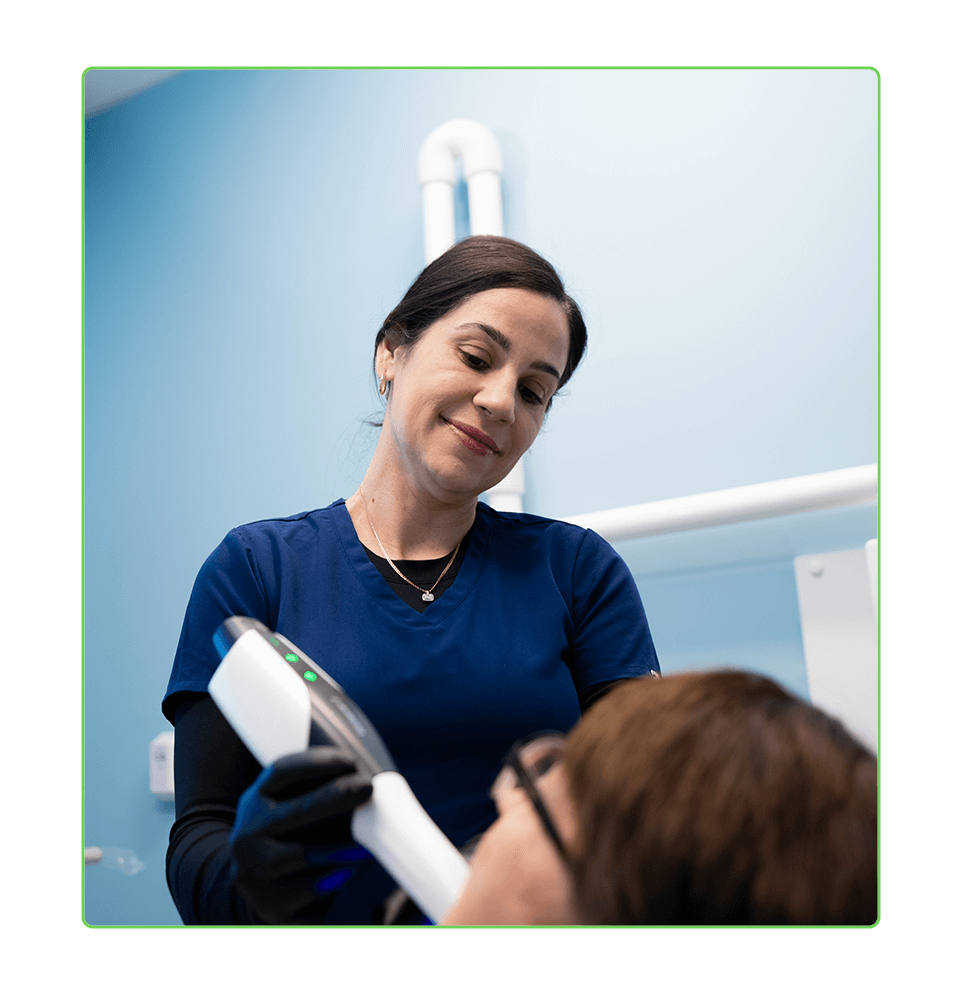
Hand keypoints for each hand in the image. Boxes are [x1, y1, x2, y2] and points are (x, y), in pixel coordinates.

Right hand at [229, 746, 373, 923]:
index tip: (349, 761)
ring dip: (339, 846)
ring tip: (366, 840)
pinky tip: (348, 869)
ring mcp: (252, 867)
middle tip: (367, 789)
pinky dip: (332, 877)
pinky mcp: (266, 899)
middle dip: (335, 797)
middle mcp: (248, 830)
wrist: (261, 885)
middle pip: (295, 811)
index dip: (315, 763)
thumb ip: (317, 791)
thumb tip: (362, 778)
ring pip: (301, 855)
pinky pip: (306, 888)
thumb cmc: (290, 834)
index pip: (281, 772)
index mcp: (256, 798)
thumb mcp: (290, 806)